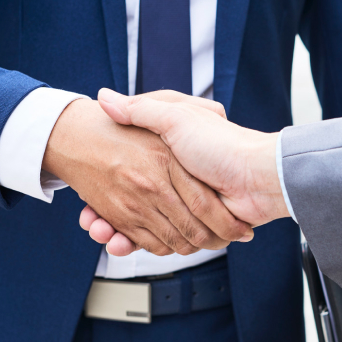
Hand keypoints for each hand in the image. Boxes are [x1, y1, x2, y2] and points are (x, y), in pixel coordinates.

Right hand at [79, 89, 290, 254]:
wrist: (257, 176)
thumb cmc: (221, 144)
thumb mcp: (176, 117)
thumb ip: (142, 110)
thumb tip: (104, 99)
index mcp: (166, 161)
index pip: (124, 172)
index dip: (102, 183)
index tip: (84, 188)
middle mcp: (170, 184)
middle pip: (126, 203)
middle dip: (103, 214)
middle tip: (88, 218)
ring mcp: (178, 207)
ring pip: (134, 224)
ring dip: (113, 231)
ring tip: (97, 230)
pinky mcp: (188, 229)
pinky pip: (152, 239)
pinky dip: (132, 242)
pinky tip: (115, 240)